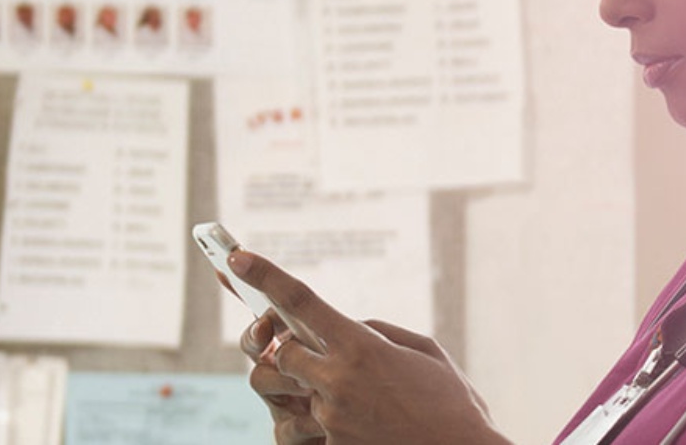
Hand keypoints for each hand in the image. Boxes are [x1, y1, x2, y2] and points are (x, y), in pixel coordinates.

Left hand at [231, 250, 513, 444]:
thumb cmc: (450, 400)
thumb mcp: (422, 351)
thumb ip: (376, 333)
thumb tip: (347, 328)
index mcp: (361, 348)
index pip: (299, 302)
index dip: (264, 276)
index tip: (236, 258)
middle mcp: (338, 381)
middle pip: (281, 351)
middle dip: (290, 346)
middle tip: (311, 347)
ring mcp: (331, 419)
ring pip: (285, 392)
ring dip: (301, 384)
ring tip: (337, 388)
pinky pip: (303, 426)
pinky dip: (321, 417)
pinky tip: (357, 417)